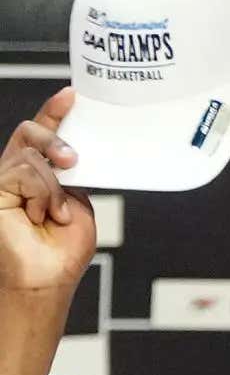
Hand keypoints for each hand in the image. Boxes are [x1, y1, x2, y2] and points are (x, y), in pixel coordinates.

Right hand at [0, 88, 95, 297]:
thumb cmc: (60, 252)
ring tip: (54, 214)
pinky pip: (22, 172)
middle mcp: (17, 174)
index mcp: (41, 176)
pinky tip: (39, 215)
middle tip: (72, 161)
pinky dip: (41, 194)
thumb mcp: (76, 206)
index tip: (72, 95)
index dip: (54, 113)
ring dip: (52, 188)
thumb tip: (68, 157)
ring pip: (31, 157)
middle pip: (32, 134)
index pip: (43, 137)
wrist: (45, 278)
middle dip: (55, 140)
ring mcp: (2, 180)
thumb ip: (70, 178)